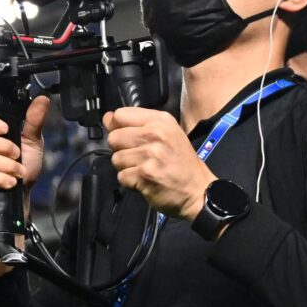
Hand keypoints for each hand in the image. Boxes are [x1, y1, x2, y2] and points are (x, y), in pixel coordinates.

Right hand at [0, 96, 47, 209]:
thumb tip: (42, 100)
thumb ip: (33, 121)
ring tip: (18, 172)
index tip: (6, 129)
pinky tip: (9, 182)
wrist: (18, 196)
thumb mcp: (30, 143)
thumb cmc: (21, 167)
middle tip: (17, 154)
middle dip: (2, 147)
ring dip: (5, 166)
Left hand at [105, 106, 211, 220]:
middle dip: (121, 150)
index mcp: (160, 120)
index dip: (117, 127)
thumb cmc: (181, 162)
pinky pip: (121, 176)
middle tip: (139, 157)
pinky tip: (145, 180)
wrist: (199, 191)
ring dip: (126, 167)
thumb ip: (137, 124)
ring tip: (144, 169)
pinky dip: (130, 182)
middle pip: (114, 137)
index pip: (120, 114)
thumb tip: (107, 118)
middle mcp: (155, 134)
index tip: (127, 137)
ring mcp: (150, 154)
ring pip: (116, 158)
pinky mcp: (145, 174)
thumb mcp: (167, 134)